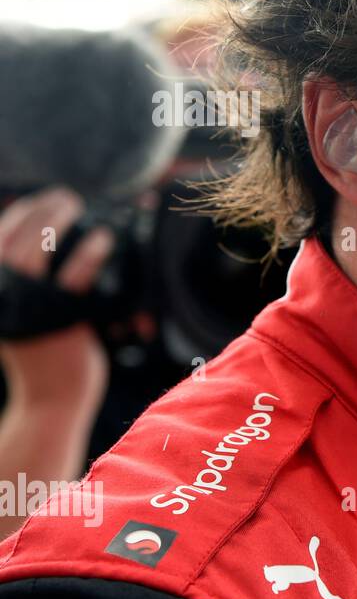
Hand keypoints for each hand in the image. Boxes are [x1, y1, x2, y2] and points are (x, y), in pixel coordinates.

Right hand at [0, 187, 114, 409]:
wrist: (54, 401)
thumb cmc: (46, 353)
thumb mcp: (27, 315)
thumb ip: (27, 283)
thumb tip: (40, 236)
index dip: (16, 215)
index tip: (40, 198)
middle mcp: (0, 301)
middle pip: (8, 241)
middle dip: (36, 210)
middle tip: (66, 196)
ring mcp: (24, 311)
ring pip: (31, 253)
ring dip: (55, 222)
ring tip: (79, 206)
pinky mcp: (56, 322)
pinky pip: (72, 279)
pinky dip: (88, 254)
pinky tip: (103, 239)